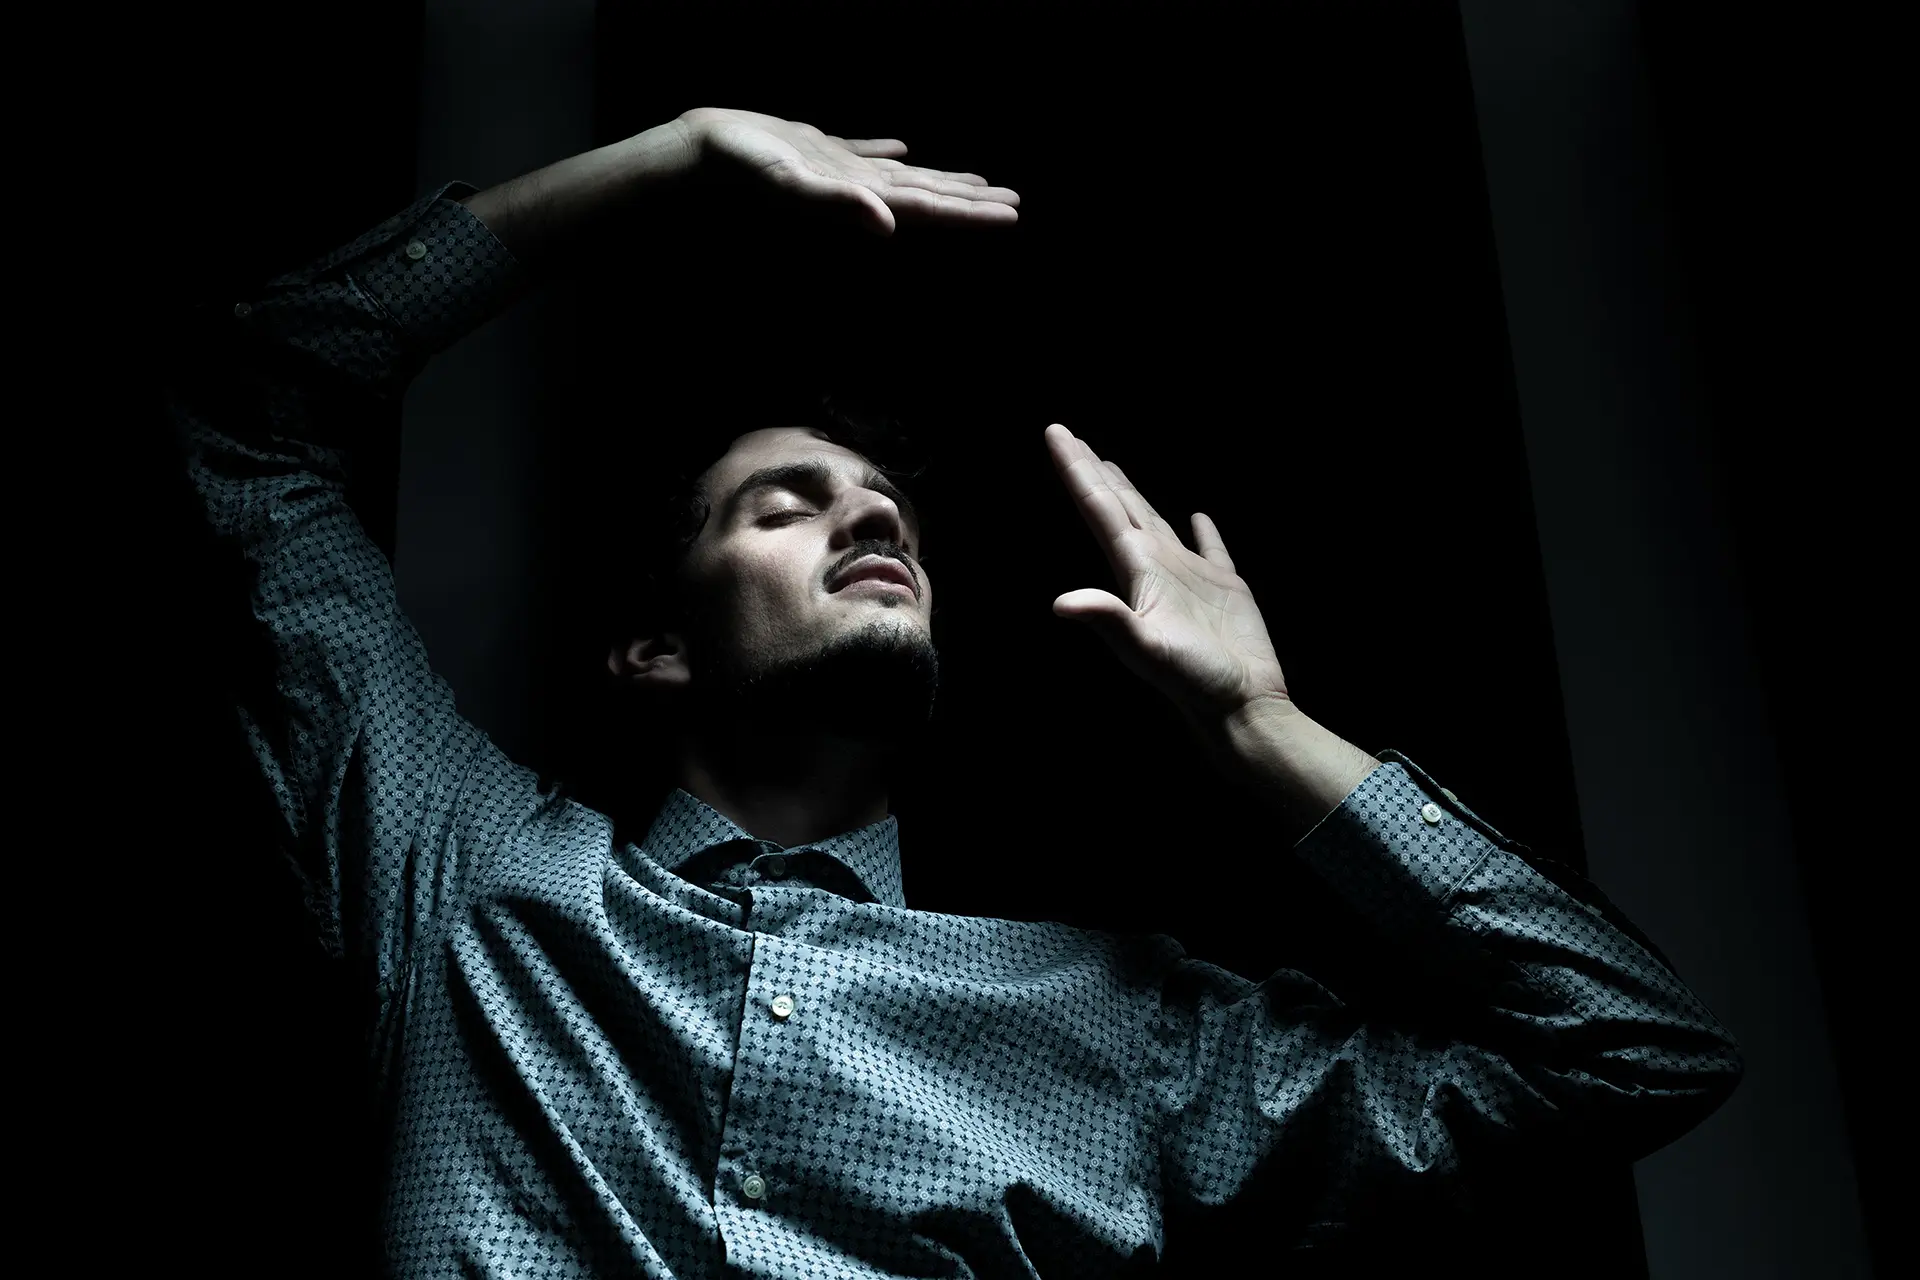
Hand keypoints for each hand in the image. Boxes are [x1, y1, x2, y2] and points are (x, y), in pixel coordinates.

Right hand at [679, 107, 1020, 235]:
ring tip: (976, 183)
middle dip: (971, 202)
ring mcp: (839, 172)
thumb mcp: (794, 184)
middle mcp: (858, 191)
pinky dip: (888, 151)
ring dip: (940, 181)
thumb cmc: (743, 171)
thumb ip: (840, 204)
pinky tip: (903, 148)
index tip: (1012, 214)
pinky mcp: (818, 151)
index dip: (972, 213)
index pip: (931, 208)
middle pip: (928, 197)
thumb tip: (887, 226)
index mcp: (862, 199)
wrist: (700, 154)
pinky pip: (864, 152)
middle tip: (1014, 202)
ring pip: (903, 178)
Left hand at [1045, 424, 1291, 727]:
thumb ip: (1108, 620)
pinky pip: (1213, 549)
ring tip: (1111, 465)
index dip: (1076, 470)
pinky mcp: (1225, 589)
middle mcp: (1155, 567)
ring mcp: (1188, 577)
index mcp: (1135, 570)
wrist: (1240, 705)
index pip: (1098, 507)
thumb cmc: (1194, 680)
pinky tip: (1197, 516)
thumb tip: (1061, 604)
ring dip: (1132, 493)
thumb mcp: (1146, 649)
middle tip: (1068, 437)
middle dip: (1092, 471)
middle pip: (1116, 506)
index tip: (1055, 433)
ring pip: (1153, 521)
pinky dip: (1204, 531)